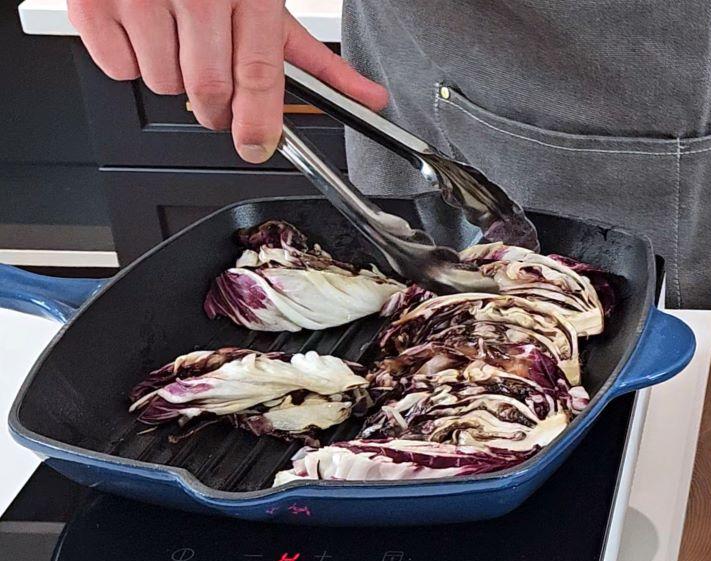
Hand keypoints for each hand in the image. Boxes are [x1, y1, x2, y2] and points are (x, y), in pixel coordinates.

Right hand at [67, 0, 388, 162]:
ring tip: (177, 35)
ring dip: (173, 76)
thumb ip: (313, 57)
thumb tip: (365, 98)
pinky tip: (144, 26)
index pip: (258, 75)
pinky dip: (131, 60)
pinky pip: (119, 68)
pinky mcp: (93, 2)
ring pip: (164, 84)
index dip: (259, 122)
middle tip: (216, 88)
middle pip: (209, 90)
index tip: (257, 145)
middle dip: (216, 106)